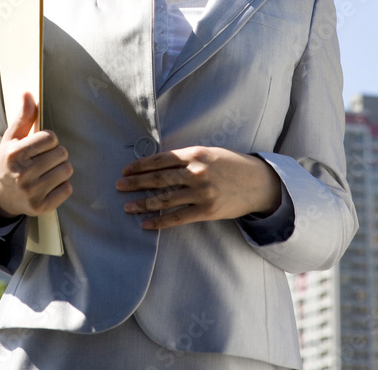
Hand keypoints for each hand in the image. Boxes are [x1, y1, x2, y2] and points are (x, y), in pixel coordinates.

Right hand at [0, 92, 72, 218]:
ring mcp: (32, 193)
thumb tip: (28, 93)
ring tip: (47, 170)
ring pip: (66, 170)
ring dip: (61, 168)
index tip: (41, 145)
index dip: (49, 139)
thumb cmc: (9, 161)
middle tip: (44, 158)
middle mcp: (22, 175)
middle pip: (61, 154)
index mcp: (14, 155)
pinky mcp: (41, 207)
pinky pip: (67, 189)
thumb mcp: (12, 138)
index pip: (50, 138)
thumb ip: (23, 116)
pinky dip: (62, 185)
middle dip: (56, 153)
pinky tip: (49, 184)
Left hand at [115, 146, 281, 229]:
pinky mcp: (207, 211)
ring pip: (165, 199)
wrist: (258, 183)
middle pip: (159, 178)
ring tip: (127, 206)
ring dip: (143, 203)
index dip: (141, 166)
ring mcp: (201, 193)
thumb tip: (157, 165)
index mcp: (195, 154)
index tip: (126, 170)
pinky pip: (178, 217)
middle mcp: (196, 172)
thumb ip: (185, 158)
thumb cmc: (230, 165)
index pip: (161, 160)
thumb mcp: (208, 153)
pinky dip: (160, 221)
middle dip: (136, 183)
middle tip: (119, 185)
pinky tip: (146, 223)